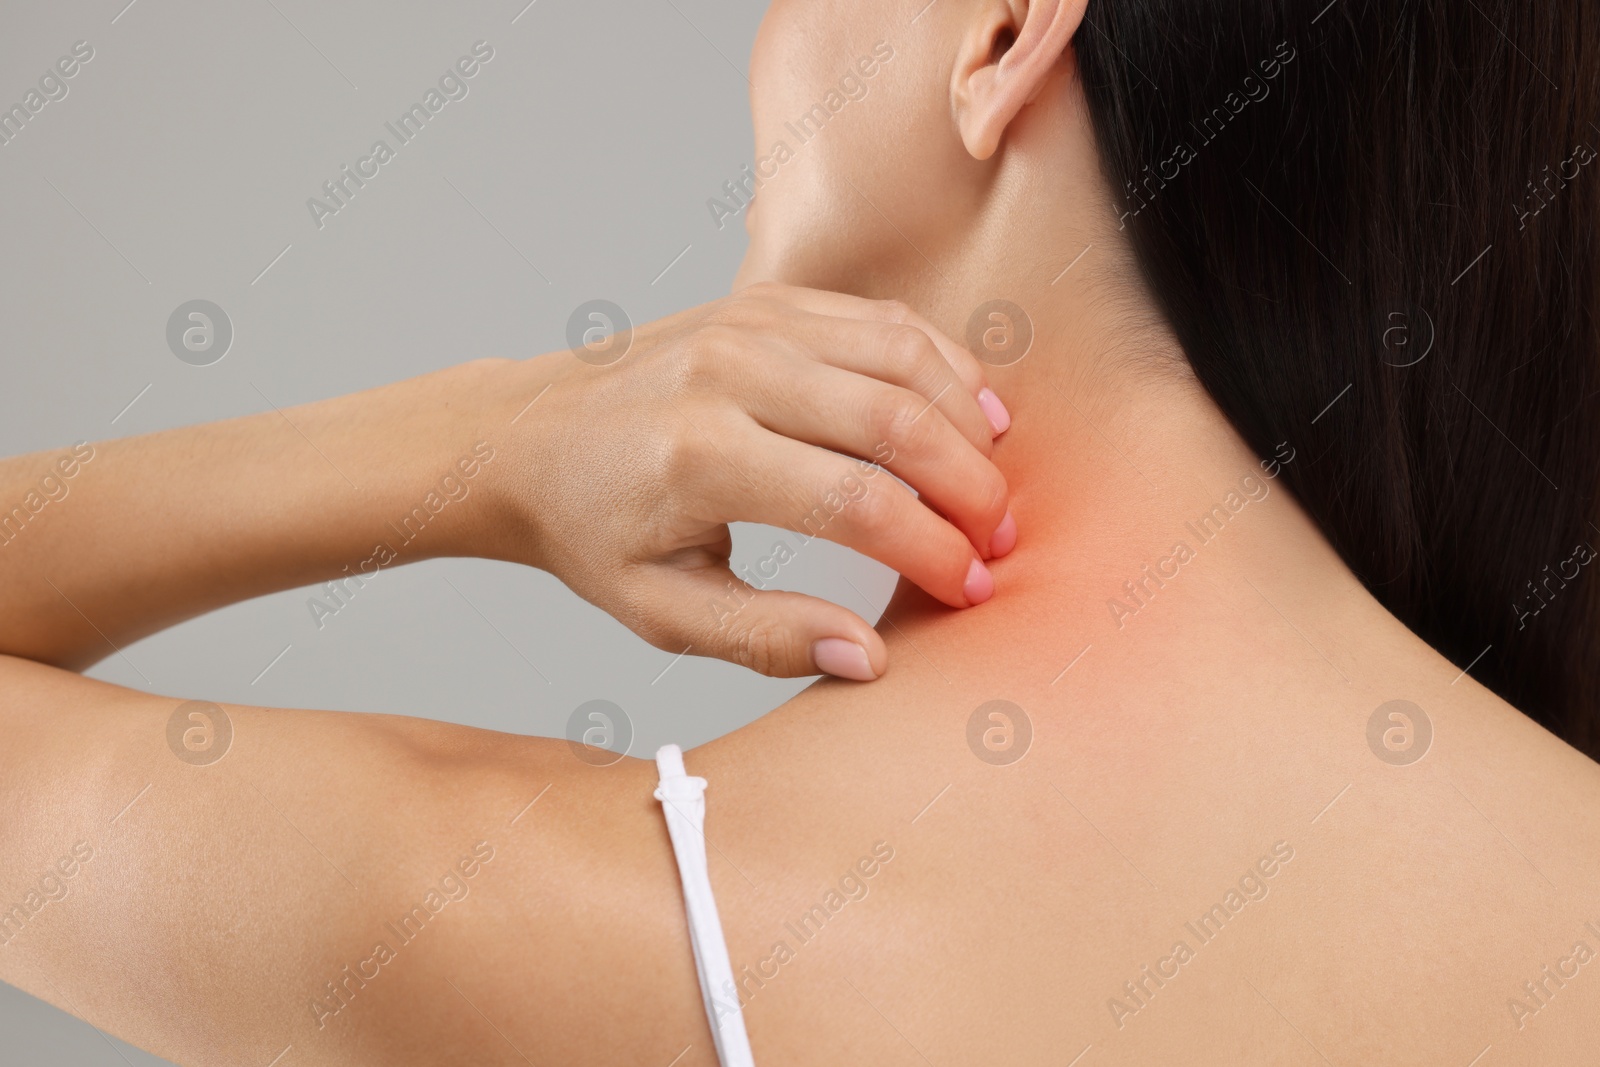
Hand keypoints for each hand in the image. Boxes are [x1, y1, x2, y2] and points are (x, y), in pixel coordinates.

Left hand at [485, 283, 1014, 680]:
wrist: (526, 436)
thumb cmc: (591, 529)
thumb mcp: (660, 610)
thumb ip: (766, 637)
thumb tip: (870, 655)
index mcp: (701, 458)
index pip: (857, 504)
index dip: (932, 552)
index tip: (969, 590)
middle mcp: (731, 374)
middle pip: (897, 422)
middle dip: (971, 488)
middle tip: (1003, 540)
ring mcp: (751, 325)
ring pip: (904, 358)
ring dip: (970, 422)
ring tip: (996, 484)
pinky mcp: (767, 301)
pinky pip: (883, 320)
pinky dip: (943, 363)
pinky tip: (974, 412)